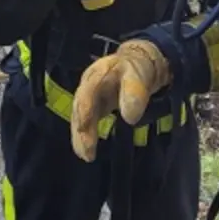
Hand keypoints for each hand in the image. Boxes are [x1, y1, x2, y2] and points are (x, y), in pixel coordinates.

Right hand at [70, 39, 170, 161]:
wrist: (136, 63)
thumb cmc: (136, 70)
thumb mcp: (138, 76)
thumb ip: (134, 93)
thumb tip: (130, 118)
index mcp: (98, 73)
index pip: (88, 91)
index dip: (85, 110)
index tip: (85, 127)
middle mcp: (87, 85)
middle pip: (80, 108)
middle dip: (82, 130)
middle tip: (87, 151)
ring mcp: (88, 96)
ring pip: (80, 117)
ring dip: (81, 137)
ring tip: (86, 155)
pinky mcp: (91, 107)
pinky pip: (85, 123)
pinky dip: (84, 137)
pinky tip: (86, 152)